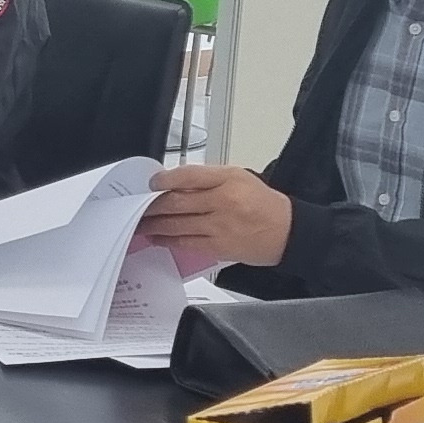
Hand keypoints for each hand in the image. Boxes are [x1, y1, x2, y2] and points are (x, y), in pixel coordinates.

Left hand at [142, 165, 291, 266]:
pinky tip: (157, 237)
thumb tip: (175, 183)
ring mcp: (220, 226)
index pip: (189, 176)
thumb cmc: (261, 203)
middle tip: (137, 206)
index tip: (152, 183)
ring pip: (177, 224)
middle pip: (177, 202)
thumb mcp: (239, 177)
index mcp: (228, 179)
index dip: (165, 179)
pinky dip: (168, 240)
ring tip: (140, 223)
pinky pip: (186, 243)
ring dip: (154, 224)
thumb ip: (208, 179)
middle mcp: (223, 201)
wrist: (286, 231)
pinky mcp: (218, 247)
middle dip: (152, 205)